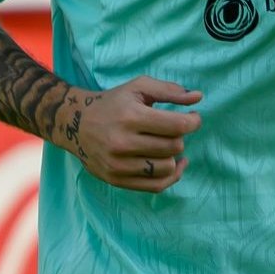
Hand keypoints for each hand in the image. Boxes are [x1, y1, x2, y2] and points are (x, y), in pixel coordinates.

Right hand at [68, 76, 201, 191]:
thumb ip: (169, 91)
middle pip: (174, 146)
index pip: (177, 126)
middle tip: (173, 129)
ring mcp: (119, 164)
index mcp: (131, 116)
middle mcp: (123, 142)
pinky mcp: (117, 180)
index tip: (193, 118)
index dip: (193, 121)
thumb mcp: (138, 87)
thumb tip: (198, 98)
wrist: (76, 124)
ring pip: (167, 167)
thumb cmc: (113, 103)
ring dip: (173, 155)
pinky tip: (173, 164)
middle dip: (180, 136)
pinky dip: (171, 176)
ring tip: (166, 144)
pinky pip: (156, 186)